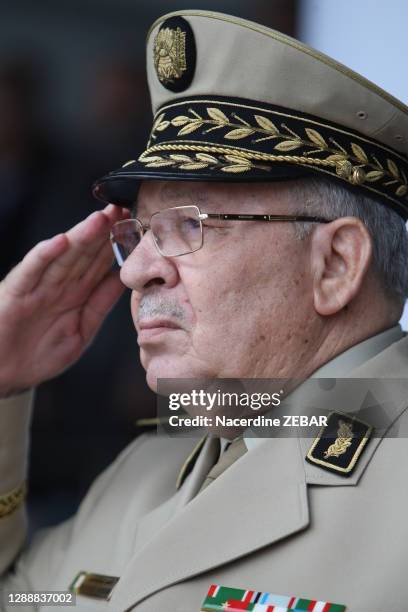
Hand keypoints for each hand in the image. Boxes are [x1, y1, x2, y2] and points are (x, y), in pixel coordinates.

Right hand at [0, 205, 129, 397]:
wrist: (4, 375)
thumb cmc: (39, 354)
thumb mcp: (80, 331)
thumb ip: (100, 305)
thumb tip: (122, 280)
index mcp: (76, 293)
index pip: (99, 262)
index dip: (116, 243)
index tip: (135, 224)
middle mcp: (58, 285)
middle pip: (84, 253)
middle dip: (103, 231)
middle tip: (121, 209)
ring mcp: (38, 287)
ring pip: (63, 256)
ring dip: (81, 237)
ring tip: (100, 220)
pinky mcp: (16, 292)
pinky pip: (32, 271)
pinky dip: (45, 255)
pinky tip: (61, 242)